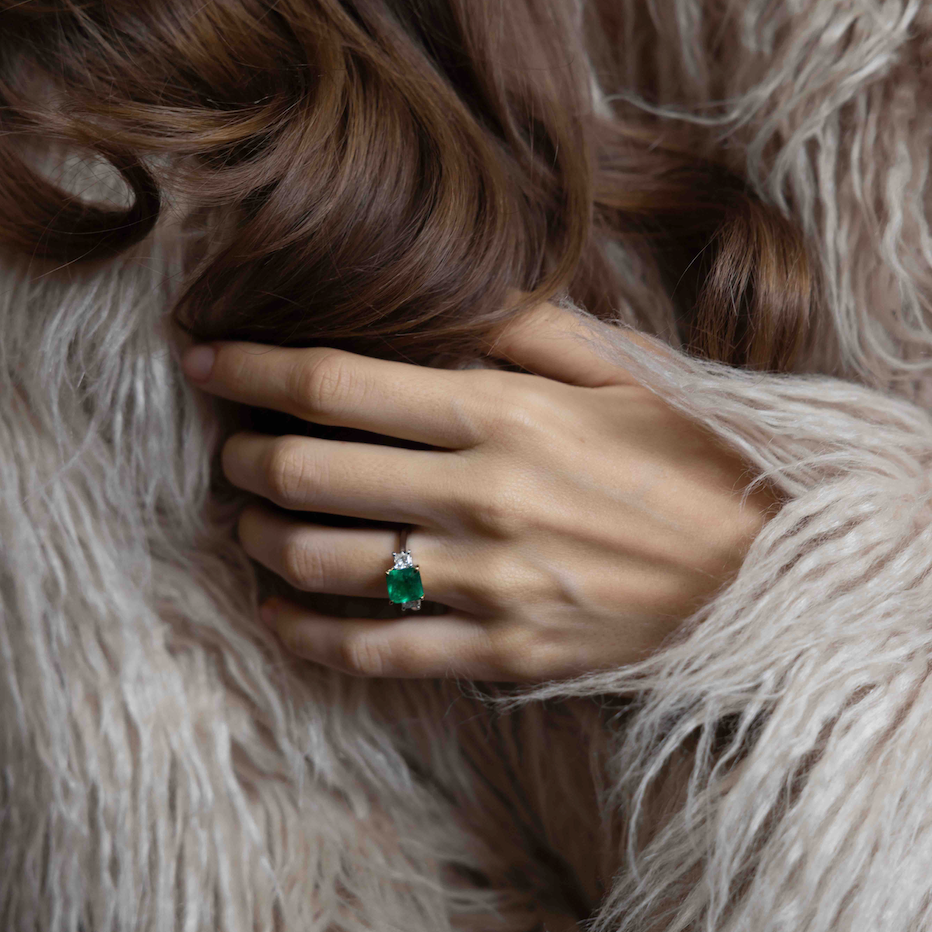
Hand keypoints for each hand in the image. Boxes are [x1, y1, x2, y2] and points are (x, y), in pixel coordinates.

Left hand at [181, 303, 780, 681]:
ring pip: (326, 566)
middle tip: (226, 446)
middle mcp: (483, 500)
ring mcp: (489, 586)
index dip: (254, 369)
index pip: (338, 386)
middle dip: (245, 456)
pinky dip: (307, 633)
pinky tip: (277, 612)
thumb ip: (531, 325)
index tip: (203, 358)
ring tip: (245, 521)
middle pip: (313, 475)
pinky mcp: (502, 653)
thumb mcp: (631, 368)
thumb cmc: (697, 456)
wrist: (770, 571)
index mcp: (507, 416)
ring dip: (261, 539)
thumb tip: (449, 286)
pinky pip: (375, 653)